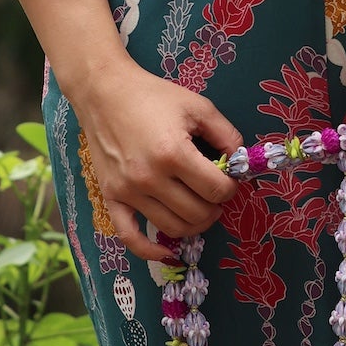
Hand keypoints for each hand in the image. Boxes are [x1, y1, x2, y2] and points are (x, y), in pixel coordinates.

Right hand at [71, 63, 243, 261]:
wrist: (104, 93)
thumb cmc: (153, 96)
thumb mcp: (198, 106)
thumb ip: (226, 134)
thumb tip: (241, 162)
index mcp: (173, 153)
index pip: (216, 190)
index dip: (230, 188)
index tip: (228, 178)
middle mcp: (149, 178)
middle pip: (197, 213)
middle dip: (215, 207)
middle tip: (216, 193)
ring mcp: (128, 191)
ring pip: (172, 228)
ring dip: (194, 225)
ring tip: (200, 208)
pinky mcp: (111, 197)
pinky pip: (129, 236)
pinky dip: (149, 251)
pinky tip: (166, 252)